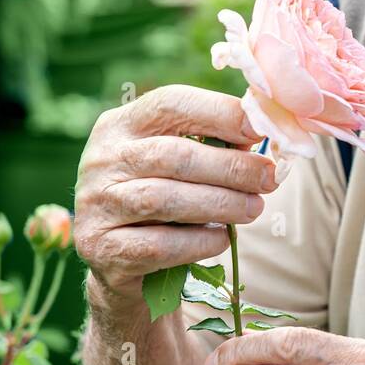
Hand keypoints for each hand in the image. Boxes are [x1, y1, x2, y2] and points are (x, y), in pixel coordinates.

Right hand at [75, 85, 276, 300]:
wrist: (117, 261)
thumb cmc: (160, 198)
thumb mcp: (173, 160)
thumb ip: (208, 143)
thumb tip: (263, 133)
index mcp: (120, 125)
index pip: (170, 104)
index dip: (220, 113)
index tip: (260, 130)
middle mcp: (101, 159)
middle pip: (172, 155)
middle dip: (230, 167)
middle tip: (268, 179)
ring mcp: (96, 204)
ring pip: (165, 199)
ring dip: (221, 204)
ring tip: (254, 208)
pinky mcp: (102, 247)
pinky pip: (160, 244)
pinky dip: (200, 241)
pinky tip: (223, 238)